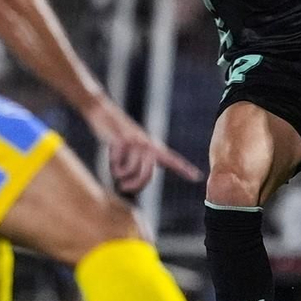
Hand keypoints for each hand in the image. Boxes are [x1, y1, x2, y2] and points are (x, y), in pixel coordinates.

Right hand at [83, 96, 201, 193]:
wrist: (103, 112)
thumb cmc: (118, 135)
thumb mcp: (133, 147)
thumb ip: (140, 162)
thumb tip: (137, 185)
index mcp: (153, 147)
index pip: (172, 160)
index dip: (184, 169)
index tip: (197, 177)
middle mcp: (147, 144)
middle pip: (147, 174)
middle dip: (136, 185)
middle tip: (124, 188)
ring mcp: (135, 142)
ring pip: (131, 171)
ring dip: (120, 175)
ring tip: (115, 170)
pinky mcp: (121, 141)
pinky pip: (117, 165)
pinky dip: (112, 166)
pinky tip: (110, 155)